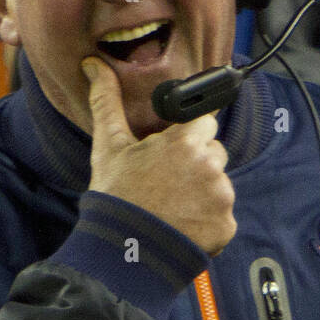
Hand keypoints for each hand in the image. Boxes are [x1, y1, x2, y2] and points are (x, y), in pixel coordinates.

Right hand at [81, 56, 235, 255]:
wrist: (121, 254)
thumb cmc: (115, 197)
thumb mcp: (109, 147)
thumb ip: (107, 102)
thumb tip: (93, 65)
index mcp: (186, 142)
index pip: (204, 123)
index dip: (188, 136)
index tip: (174, 150)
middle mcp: (211, 165)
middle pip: (214, 154)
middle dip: (196, 165)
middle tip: (167, 183)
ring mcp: (222, 197)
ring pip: (219, 185)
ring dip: (202, 193)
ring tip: (171, 208)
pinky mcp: (227, 225)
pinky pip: (222, 216)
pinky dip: (207, 222)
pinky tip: (182, 226)